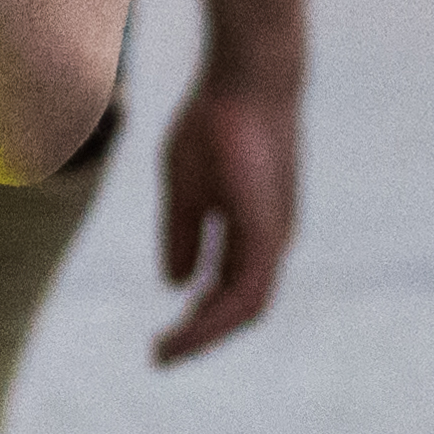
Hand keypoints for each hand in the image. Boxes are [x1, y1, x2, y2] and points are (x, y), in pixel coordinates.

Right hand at [148, 58, 300, 362]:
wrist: (248, 77)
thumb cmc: (216, 122)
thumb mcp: (187, 186)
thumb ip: (184, 233)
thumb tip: (177, 284)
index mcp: (255, 230)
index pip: (232, 290)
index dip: (201, 318)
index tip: (164, 339)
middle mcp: (270, 239)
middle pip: (241, 307)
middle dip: (201, 336)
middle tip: (160, 356)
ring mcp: (274, 236)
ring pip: (246, 307)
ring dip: (206, 335)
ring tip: (166, 352)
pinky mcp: (269, 230)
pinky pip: (247, 291)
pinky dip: (217, 316)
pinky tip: (187, 326)